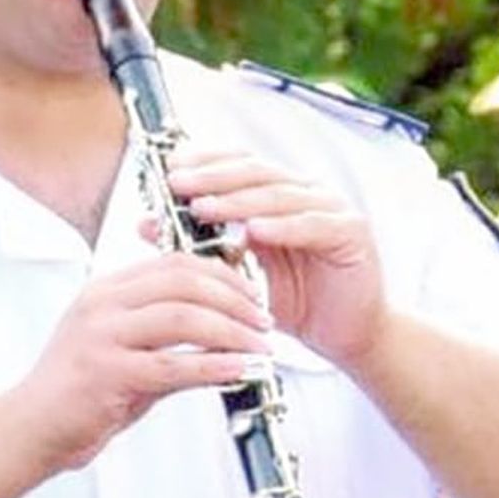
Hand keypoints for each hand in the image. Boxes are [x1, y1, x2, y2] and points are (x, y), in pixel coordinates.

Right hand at [12, 252, 271, 473]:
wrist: (27, 430)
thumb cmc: (76, 393)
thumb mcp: (124, 351)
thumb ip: (168, 340)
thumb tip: (224, 340)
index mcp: (107, 290)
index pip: (174, 263)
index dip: (222, 274)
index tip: (253, 292)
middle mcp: (103, 304)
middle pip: (184, 282)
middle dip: (235, 298)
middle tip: (264, 319)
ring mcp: (102, 336)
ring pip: (184, 318)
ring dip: (232, 331)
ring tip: (260, 347)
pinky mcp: (106, 374)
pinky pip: (173, 365)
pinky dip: (213, 366)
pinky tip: (239, 371)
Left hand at [165, 145, 387, 368]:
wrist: (347, 335)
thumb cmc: (295, 301)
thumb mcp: (238, 272)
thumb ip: (200, 245)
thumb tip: (147, 224)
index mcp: (280, 193)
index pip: (239, 164)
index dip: (205, 162)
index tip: (169, 168)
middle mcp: (306, 192)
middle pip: (256, 173)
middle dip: (213, 177)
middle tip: (177, 184)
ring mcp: (332, 208)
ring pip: (279, 195)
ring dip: (239, 200)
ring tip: (204, 208)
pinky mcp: (351, 232)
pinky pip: (313, 224)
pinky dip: (283, 226)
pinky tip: (256, 231)